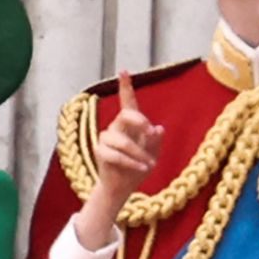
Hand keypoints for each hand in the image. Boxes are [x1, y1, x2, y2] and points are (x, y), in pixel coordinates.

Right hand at [77, 71, 163, 248]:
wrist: (124, 187)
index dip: (125, 86)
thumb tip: (158, 128)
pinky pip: (115, 154)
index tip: (124, 71)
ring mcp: (106, 138)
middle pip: (126, 115)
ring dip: (139, 154)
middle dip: (140, 122)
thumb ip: (155, 141)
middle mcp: (116, 127)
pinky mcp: (100, 152)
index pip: (128, 102)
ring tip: (148, 166)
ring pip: (122, 141)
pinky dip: (130, 163)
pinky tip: (141, 169)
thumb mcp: (153, 155)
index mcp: (130, 125)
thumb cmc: (139, 168)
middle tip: (151, 133)